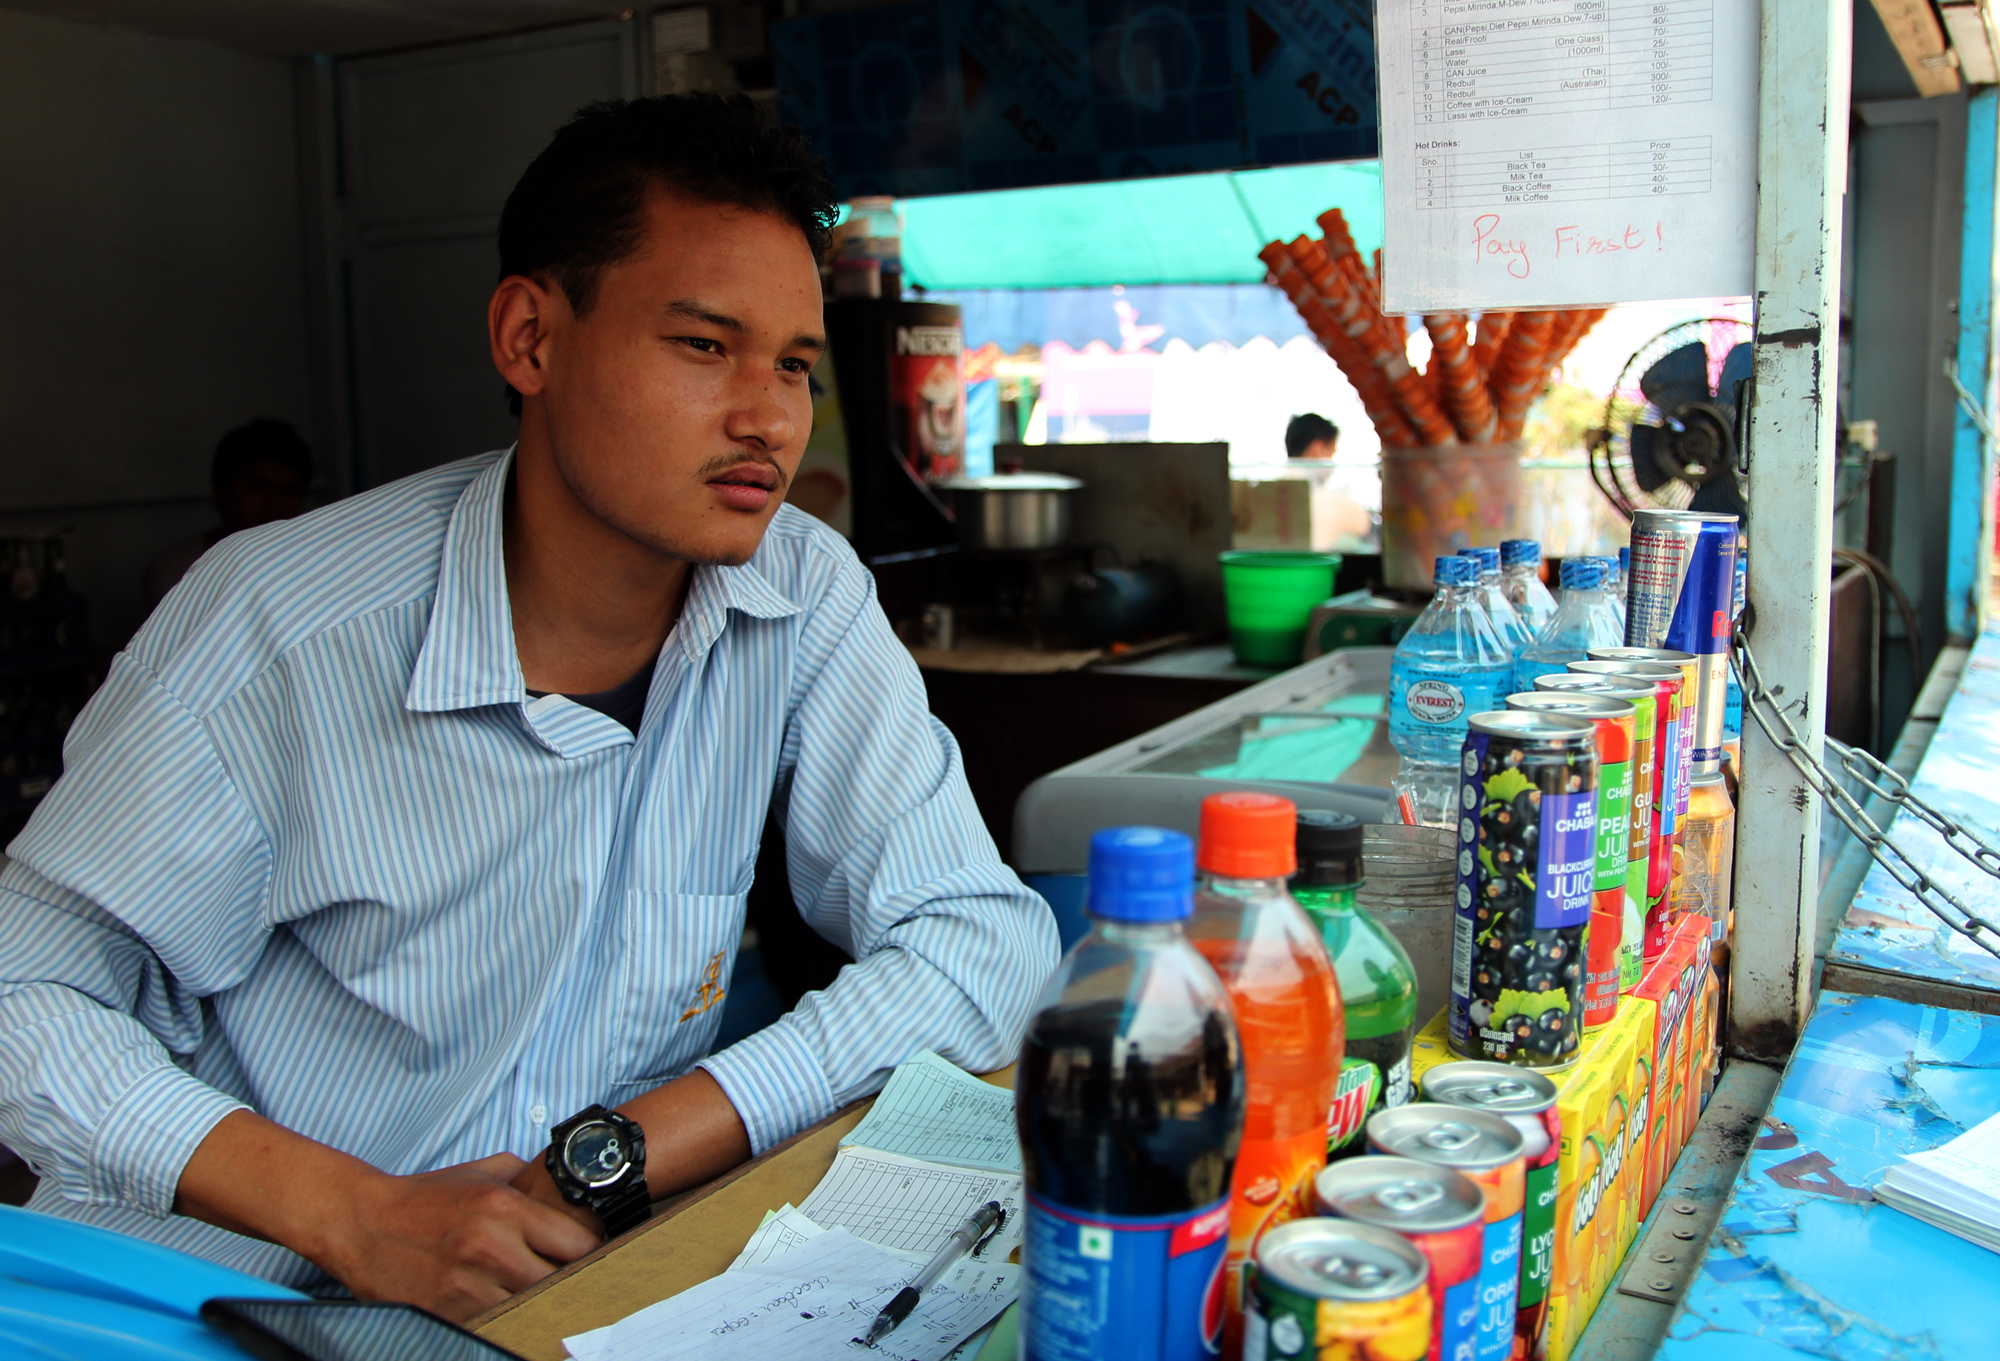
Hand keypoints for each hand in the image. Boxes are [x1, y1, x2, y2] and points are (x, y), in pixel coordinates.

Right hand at [320, 1152, 602, 1321]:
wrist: (363, 1223)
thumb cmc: (427, 1198)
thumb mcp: (482, 1174)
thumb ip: (527, 1179)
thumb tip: (568, 1191)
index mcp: (504, 1208)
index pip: (578, 1243)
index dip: (590, 1251)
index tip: (588, 1253)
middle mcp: (490, 1247)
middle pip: (559, 1282)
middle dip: (568, 1281)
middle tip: (567, 1278)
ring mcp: (467, 1286)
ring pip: (530, 1308)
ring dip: (536, 1302)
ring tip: (531, 1290)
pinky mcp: (447, 1313)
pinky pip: (495, 1322)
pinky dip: (504, 1316)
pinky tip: (503, 1303)